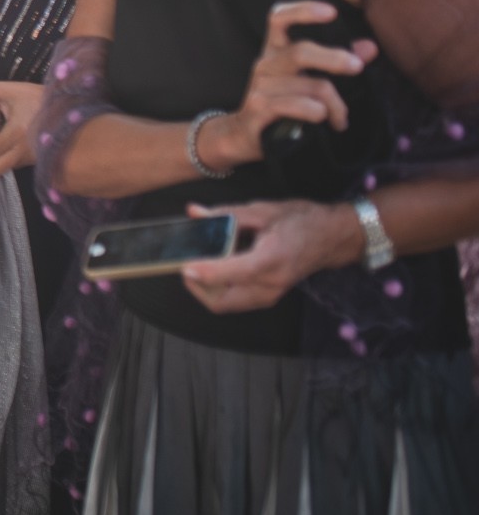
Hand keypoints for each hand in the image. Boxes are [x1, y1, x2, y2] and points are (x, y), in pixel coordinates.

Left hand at [180, 199, 361, 313]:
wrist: (331, 237)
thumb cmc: (299, 221)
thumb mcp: (261, 211)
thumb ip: (224, 214)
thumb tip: (193, 212)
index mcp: (271, 258)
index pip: (231, 273)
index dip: (203, 271)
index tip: (184, 264)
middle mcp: (270, 283)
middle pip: (219, 301)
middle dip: (197, 284)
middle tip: (188, 260)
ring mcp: (270, 294)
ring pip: (224, 303)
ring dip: (206, 286)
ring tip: (204, 261)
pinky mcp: (268, 297)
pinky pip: (234, 299)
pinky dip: (218, 286)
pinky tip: (219, 264)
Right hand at [207, 1, 376, 168]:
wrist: (244, 134)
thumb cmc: (282, 102)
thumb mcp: (306, 78)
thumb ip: (337, 61)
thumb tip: (369, 47)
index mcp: (275, 50)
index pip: (279, 18)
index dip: (303, 11)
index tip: (331, 12)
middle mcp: (265, 63)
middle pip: (300, 52)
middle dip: (333, 59)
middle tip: (357, 67)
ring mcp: (260, 86)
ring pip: (311, 87)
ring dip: (336, 105)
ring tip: (342, 118)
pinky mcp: (259, 108)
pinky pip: (299, 106)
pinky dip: (319, 113)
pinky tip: (326, 122)